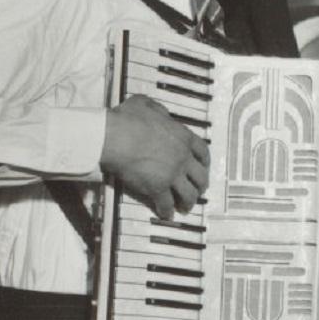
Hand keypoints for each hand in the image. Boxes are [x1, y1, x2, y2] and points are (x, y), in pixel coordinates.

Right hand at [100, 95, 210, 218]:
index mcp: (183, 137)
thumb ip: (158, 110)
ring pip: (189, 194)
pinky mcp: (158, 188)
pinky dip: (167, 211)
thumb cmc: (126, 119)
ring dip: (188, 202)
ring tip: (185, 208)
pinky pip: (167, 204)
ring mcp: (172, 174)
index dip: (204, 162)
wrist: (114, 137)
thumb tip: (161, 113)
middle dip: (200, 185)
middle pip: (200, 176)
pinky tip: (166, 215)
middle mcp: (182, 157)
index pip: (202, 152)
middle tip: (197, 191)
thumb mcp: (145, 104)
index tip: (203, 167)